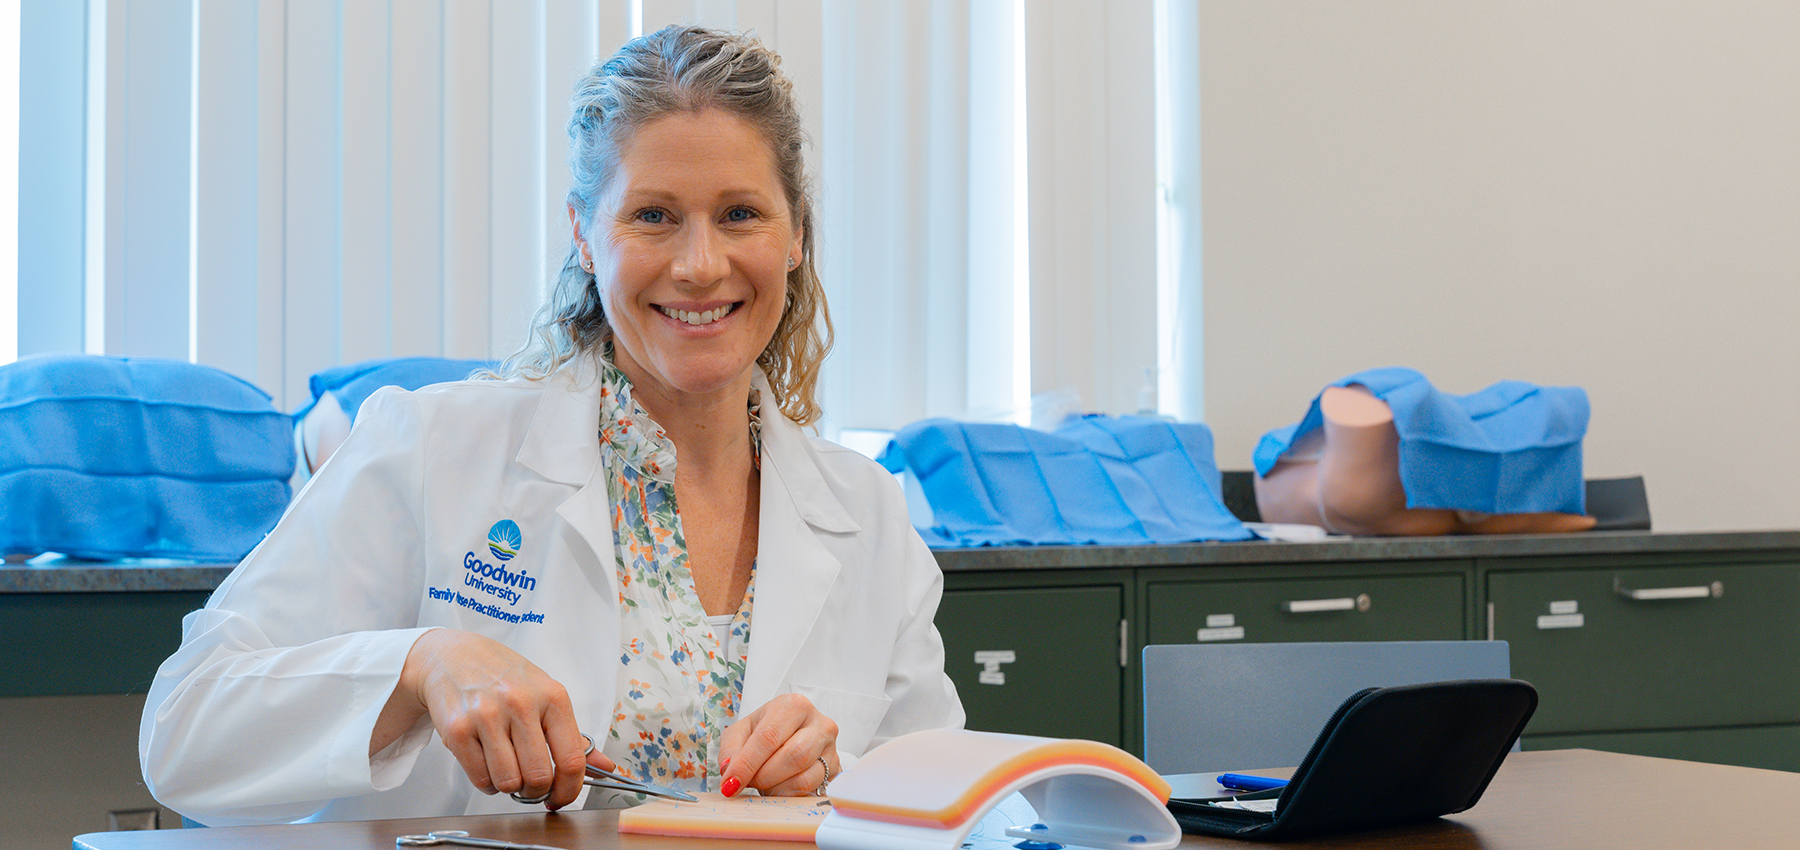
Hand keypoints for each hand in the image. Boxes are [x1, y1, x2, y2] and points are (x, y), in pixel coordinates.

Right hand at [376, 629, 614, 809]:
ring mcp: (487, 716)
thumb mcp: (546, 695)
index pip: (572, 760)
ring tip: (506, 767)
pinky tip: (487, 763)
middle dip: (536, 790)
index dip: (570, 790)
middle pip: (539, 776)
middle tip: (530, 783)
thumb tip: (606, 767)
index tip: (561, 797)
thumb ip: (574, 736)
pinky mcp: (457, 730)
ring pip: (508, 782)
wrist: (452, 656)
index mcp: (553, 697)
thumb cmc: (504, 677)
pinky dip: (486, 782)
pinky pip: (480, 779)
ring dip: (509, 786)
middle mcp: (521, 704)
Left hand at [717, 693, 838, 796]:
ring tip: (763, 783)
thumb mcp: (741, 732)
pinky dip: (789, 794)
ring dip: (776, 788)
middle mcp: (819, 723)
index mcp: (793, 705)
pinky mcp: (836, 768)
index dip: (747, 764)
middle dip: (764, 776)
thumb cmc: (765, 731)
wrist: (790, 734)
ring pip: (805, 777)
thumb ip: (731, 750)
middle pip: (793, 756)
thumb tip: (730, 772)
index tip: (730, 784)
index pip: (769, 737)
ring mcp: (831, 747)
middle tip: (749, 782)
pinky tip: (779, 787)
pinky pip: (812, 789)